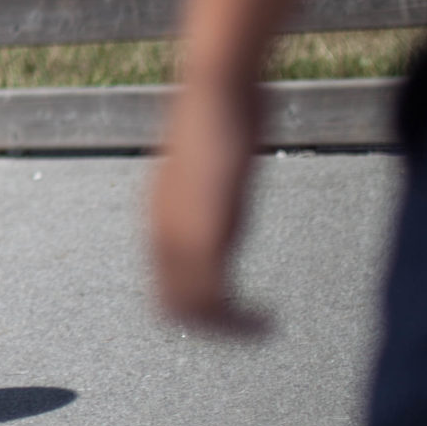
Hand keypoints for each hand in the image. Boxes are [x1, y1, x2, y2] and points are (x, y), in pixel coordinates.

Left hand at [150, 73, 271, 337]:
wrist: (215, 93)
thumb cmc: (219, 113)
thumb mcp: (209, 161)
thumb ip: (208, 187)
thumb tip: (218, 186)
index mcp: (158, 215)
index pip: (161, 280)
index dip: (190, 302)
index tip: (225, 309)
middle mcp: (160, 230)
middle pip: (168, 304)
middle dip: (206, 326)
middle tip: (246, 330)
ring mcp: (179, 235)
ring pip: (190, 310)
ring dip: (227, 330)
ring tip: (261, 331)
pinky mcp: (206, 237)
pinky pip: (214, 300)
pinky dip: (241, 322)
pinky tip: (268, 321)